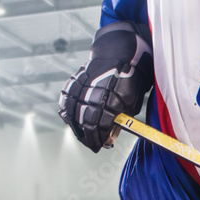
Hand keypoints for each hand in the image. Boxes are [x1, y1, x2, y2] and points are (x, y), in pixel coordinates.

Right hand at [59, 24, 152, 152]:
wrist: (119, 53)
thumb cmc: (131, 80)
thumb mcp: (132, 101)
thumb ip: (120, 120)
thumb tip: (108, 138)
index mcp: (114, 97)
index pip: (102, 125)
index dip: (101, 138)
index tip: (102, 146)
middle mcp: (95, 91)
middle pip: (85, 120)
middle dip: (88, 136)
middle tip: (92, 145)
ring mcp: (83, 85)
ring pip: (73, 111)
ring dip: (77, 126)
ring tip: (83, 136)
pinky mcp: (75, 80)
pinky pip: (66, 99)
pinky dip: (67, 111)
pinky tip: (72, 120)